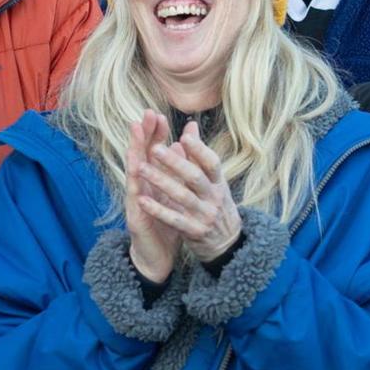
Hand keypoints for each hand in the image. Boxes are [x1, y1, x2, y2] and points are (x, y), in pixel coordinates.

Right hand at [124, 111, 182, 284]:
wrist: (156, 256)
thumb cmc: (165, 222)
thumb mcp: (174, 193)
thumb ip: (176, 168)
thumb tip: (182, 141)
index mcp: (153, 181)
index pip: (153, 152)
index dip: (155, 134)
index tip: (158, 114)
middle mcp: (142, 187)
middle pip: (141, 156)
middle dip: (143, 135)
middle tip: (145, 115)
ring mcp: (136, 202)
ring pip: (134, 173)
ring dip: (134, 152)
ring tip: (136, 135)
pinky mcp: (136, 218)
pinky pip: (137, 200)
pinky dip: (136, 185)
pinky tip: (135, 172)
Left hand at [133, 119, 242, 262]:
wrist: (227, 243)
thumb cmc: (215, 205)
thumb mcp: (213, 181)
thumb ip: (198, 154)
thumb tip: (190, 125)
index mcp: (219, 183)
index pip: (212, 163)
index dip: (199, 150)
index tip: (184, 135)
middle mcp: (214, 197)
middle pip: (195, 177)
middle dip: (175, 163)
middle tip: (155, 149)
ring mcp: (205, 215)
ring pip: (182, 197)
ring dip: (161, 182)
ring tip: (141, 169)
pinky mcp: (195, 231)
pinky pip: (174, 220)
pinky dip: (158, 210)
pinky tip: (142, 200)